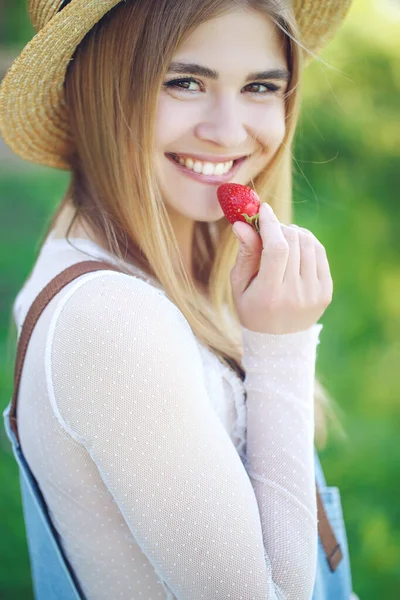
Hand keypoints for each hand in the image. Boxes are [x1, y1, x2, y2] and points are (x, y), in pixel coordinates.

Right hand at [230, 203, 332, 334]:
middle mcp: (295, 295)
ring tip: (282, 238)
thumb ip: (245, 253)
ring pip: (308, 244)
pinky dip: (307, 243)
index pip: (276, 249)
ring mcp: (313, 294)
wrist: (278, 342)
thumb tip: (242, 223)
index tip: (263, 209)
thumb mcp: (240, 285)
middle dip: (280, 227)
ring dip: (294, 233)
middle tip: (270, 228)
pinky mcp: (326, 292)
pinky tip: (296, 247)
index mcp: (269, 295)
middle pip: (293, 243)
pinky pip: (319, 253)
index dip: (270, 224)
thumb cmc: (252, 309)